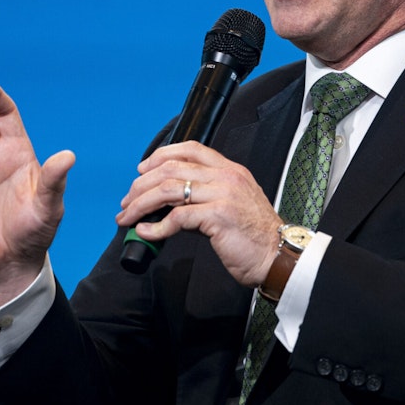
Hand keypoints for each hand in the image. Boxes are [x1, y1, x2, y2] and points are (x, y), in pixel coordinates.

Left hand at [116, 141, 281, 286]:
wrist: (277, 255)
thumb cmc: (254, 236)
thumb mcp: (231, 205)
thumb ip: (204, 198)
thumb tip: (168, 206)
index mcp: (230, 170)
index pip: (190, 148)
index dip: (160, 156)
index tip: (142, 170)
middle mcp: (226, 176)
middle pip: (171, 168)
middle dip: (142, 185)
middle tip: (128, 202)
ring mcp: (222, 194)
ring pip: (169, 189)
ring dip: (141, 204)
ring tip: (128, 217)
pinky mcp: (218, 215)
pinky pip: (177, 217)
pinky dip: (156, 227)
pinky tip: (146, 233)